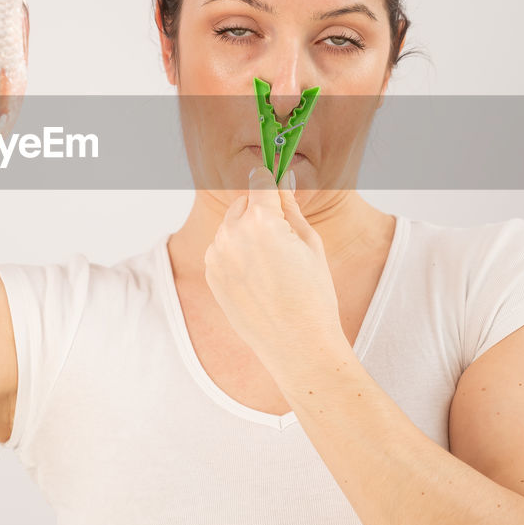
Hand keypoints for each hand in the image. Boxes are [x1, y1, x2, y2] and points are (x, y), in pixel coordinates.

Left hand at [203, 166, 344, 371]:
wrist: (296, 345)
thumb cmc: (312, 296)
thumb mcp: (311, 244)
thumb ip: (291, 207)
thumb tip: (284, 179)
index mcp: (260, 220)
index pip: (259, 182)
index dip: (270, 181)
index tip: (274, 179)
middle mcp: (231, 234)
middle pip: (243, 204)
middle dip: (260, 211)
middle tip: (284, 237)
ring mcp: (216, 256)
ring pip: (231, 227)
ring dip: (247, 233)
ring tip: (274, 265)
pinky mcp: (211, 275)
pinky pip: (222, 250)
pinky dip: (236, 254)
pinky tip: (259, 278)